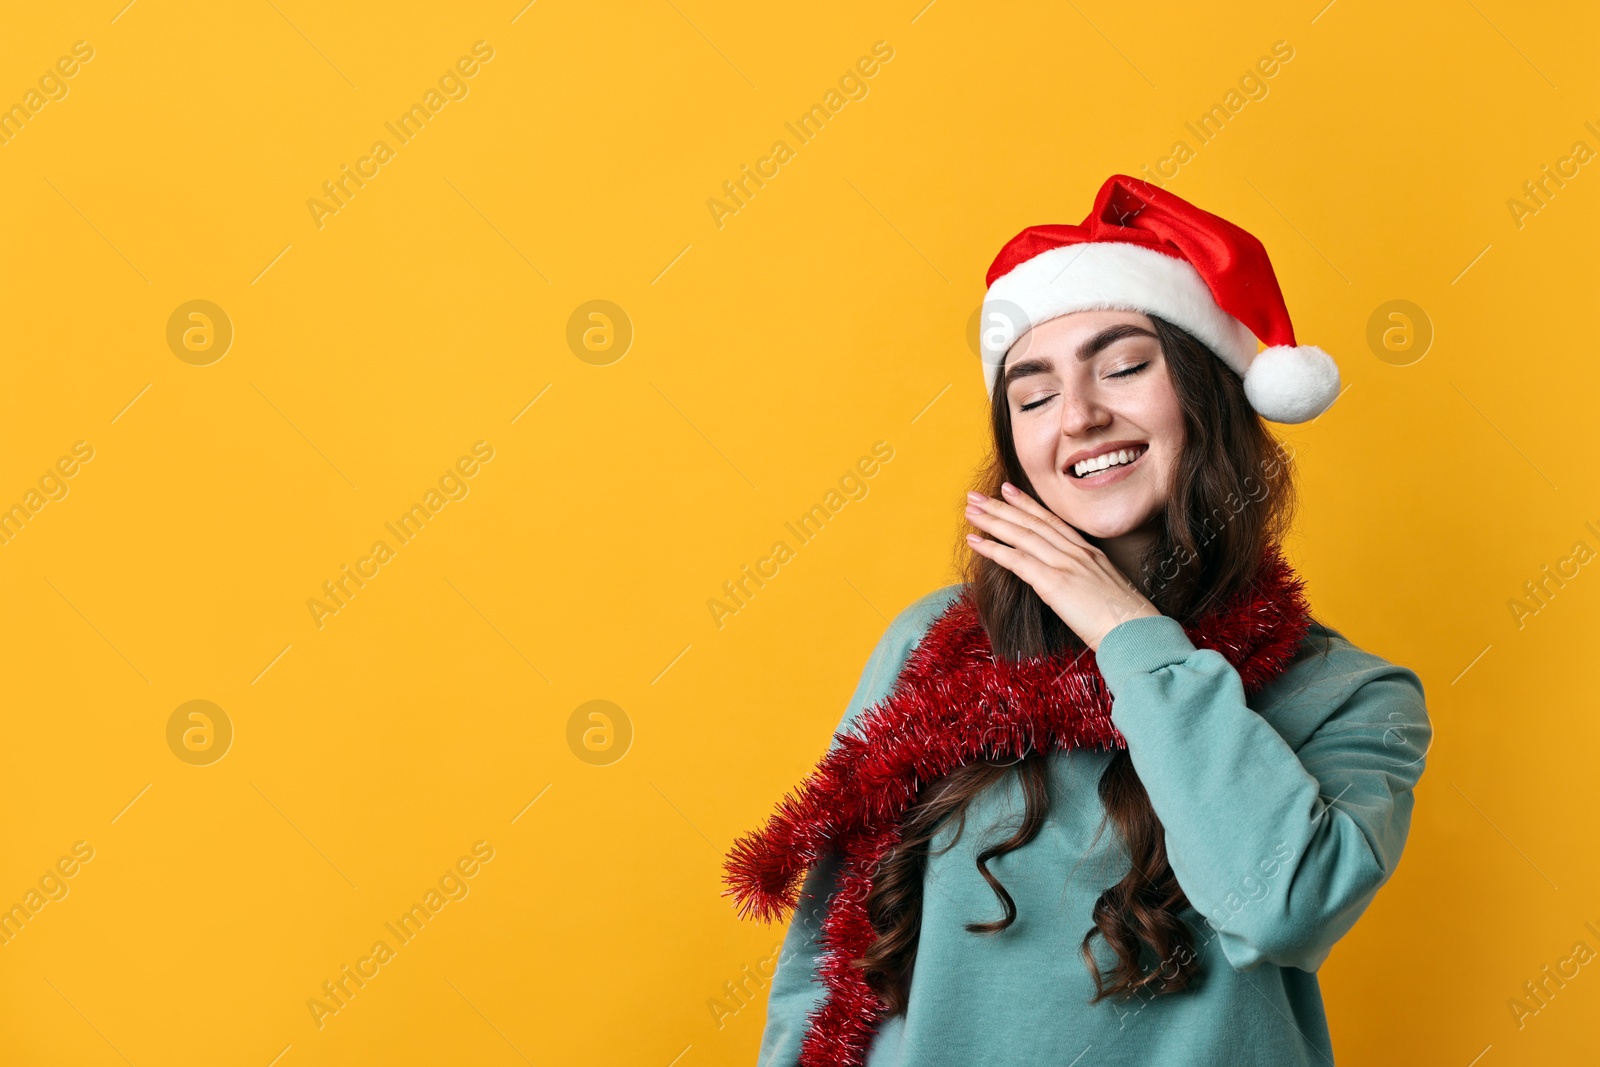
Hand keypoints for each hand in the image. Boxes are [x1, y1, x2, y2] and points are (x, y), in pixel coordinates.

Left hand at [964, 482, 1161, 652]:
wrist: (1137, 633)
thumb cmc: (1126, 622)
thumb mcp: (1107, 592)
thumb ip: (1086, 581)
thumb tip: (1071, 586)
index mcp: (1090, 552)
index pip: (1053, 521)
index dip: (1028, 504)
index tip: (1008, 491)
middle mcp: (1077, 552)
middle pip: (1033, 522)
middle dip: (1002, 506)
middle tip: (977, 495)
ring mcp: (1066, 565)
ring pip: (1022, 535)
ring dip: (993, 521)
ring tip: (970, 511)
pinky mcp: (1054, 582)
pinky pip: (1017, 560)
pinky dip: (994, 549)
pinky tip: (975, 541)